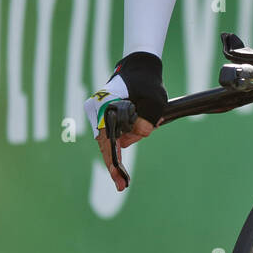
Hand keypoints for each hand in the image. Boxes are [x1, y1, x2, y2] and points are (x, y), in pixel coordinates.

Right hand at [84, 51, 165, 191]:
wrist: (140, 67)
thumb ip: (146, 123)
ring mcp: (99, 114)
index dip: (114, 164)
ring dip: (126, 146)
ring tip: (140, 144)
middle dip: (116, 163)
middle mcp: (97, 112)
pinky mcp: (105, 116)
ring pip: (111, 140)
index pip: (108, 141)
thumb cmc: (148, 83)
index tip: (120, 180)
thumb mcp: (155, 103)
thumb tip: (130, 141)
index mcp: (104, 108)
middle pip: (106, 144)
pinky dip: (124, 140)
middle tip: (123, 185)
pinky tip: (136, 141)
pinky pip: (113, 134)